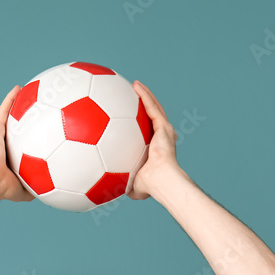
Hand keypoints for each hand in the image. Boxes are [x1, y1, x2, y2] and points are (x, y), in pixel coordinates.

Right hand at [0, 86, 34, 202]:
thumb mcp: (27, 190)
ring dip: (16, 101)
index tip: (41, 128)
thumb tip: (51, 192)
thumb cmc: (5, 189)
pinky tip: (18, 88)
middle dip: (24, 114)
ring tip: (26, 90)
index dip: (30, 134)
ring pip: (8, 114)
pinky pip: (3, 111)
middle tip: (36, 104)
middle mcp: (4, 143)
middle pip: (16, 124)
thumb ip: (38, 188)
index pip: (23, 142)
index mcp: (11, 155)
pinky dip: (10, 99)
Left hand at [128, 80, 184, 200]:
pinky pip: (151, 106)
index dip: (140, 124)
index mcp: (156, 149)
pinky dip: (144, 95)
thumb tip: (111, 189)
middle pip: (152, 117)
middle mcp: (162, 137)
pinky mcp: (163, 126)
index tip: (131, 119)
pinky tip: (136, 85)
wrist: (160, 180)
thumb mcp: (131, 185)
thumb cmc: (148, 186)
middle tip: (132, 96)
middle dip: (143, 105)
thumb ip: (123, 184)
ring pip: (153, 107)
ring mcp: (164, 130)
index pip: (147, 133)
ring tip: (135, 85)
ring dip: (145, 95)